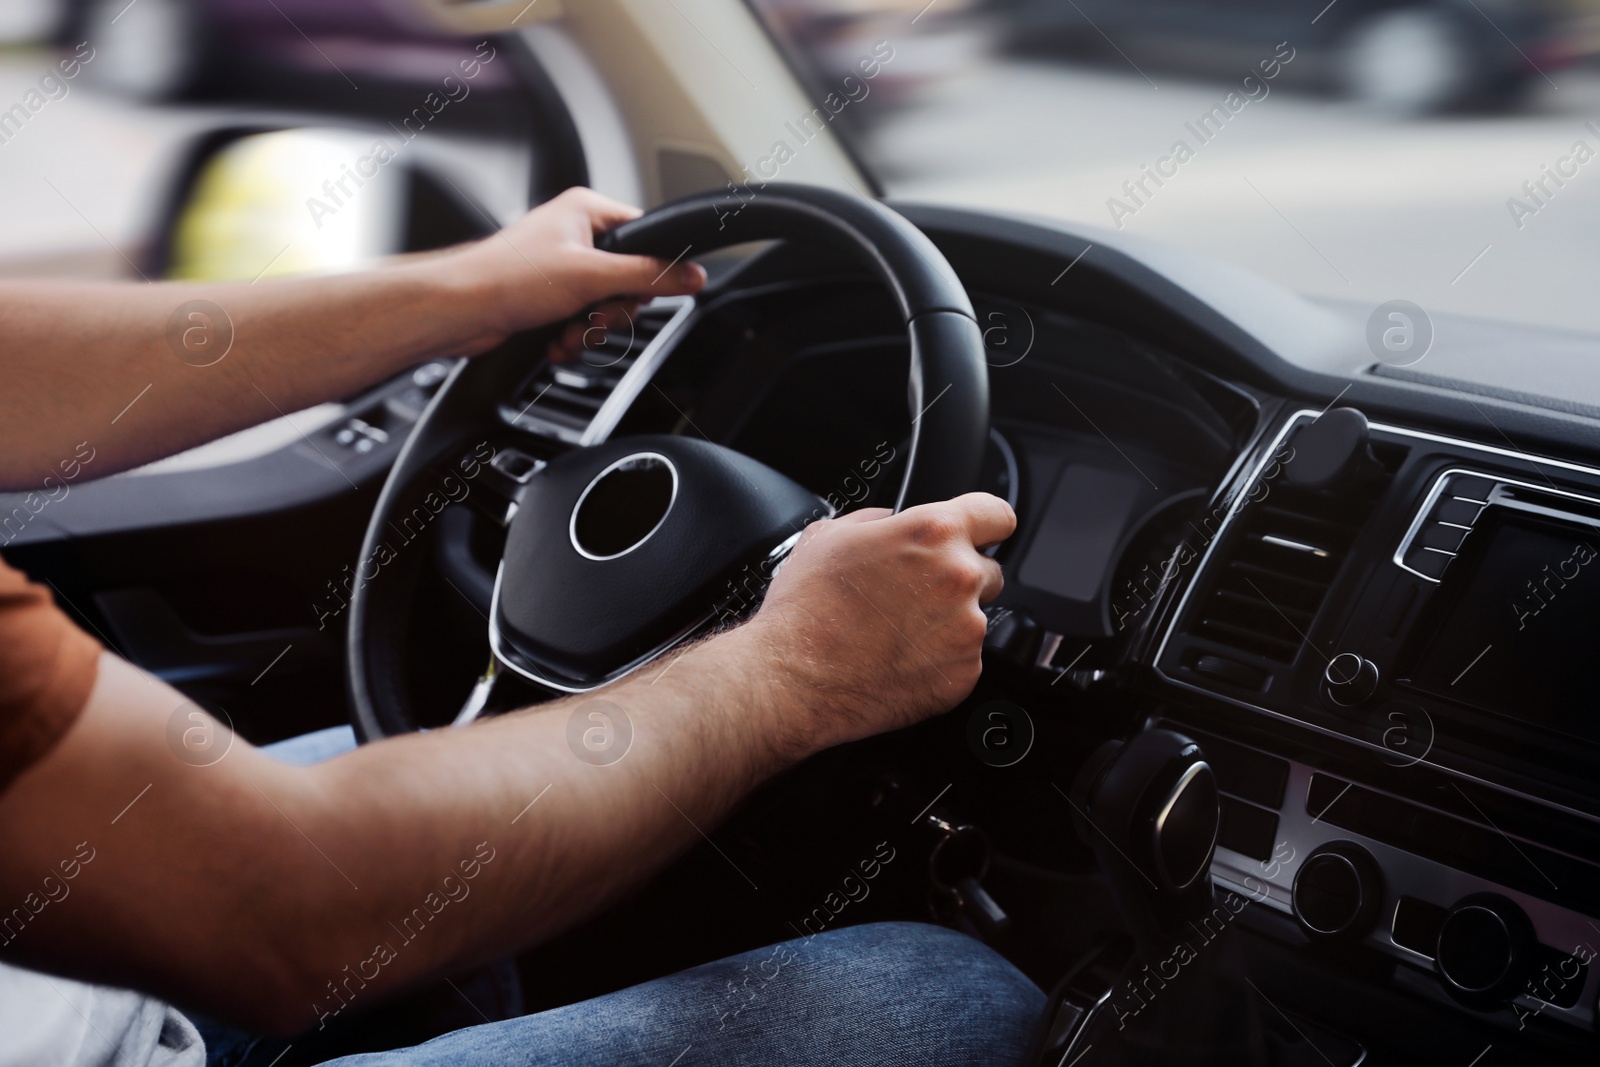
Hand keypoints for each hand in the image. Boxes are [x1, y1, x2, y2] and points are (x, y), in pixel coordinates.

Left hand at [451, 187, 705, 342]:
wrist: (460, 311)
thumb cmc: (506, 278)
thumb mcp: (592, 276)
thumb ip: (649, 276)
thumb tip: (693, 275)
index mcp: (587, 211)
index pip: (645, 237)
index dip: (649, 272)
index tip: (642, 293)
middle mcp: (575, 236)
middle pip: (629, 279)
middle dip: (614, 310)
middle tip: (596, 314)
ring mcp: (562, 269)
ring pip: (606, 306)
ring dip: (592, 329)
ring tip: (569, 331)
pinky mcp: (549, 299)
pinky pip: (582, 321)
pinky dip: (574, 338)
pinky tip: (556, 341)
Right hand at [747, 493, 1016, 756]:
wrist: (794, 679)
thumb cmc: (805, 609)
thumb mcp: (828, 536)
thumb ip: (877, 520)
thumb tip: (892, 522)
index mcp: (933, 533)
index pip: (997, 514)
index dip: (987, 523)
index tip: (982, 534)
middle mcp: (959, 578)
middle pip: (988, 571)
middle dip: (957, 580)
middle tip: (911, 597)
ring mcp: (966, 630)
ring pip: (973, 619)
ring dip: (946, 623)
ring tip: (894, 634)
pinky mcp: (962, 674)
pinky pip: (963, 660)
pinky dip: (938, 661)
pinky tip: (897, 659)